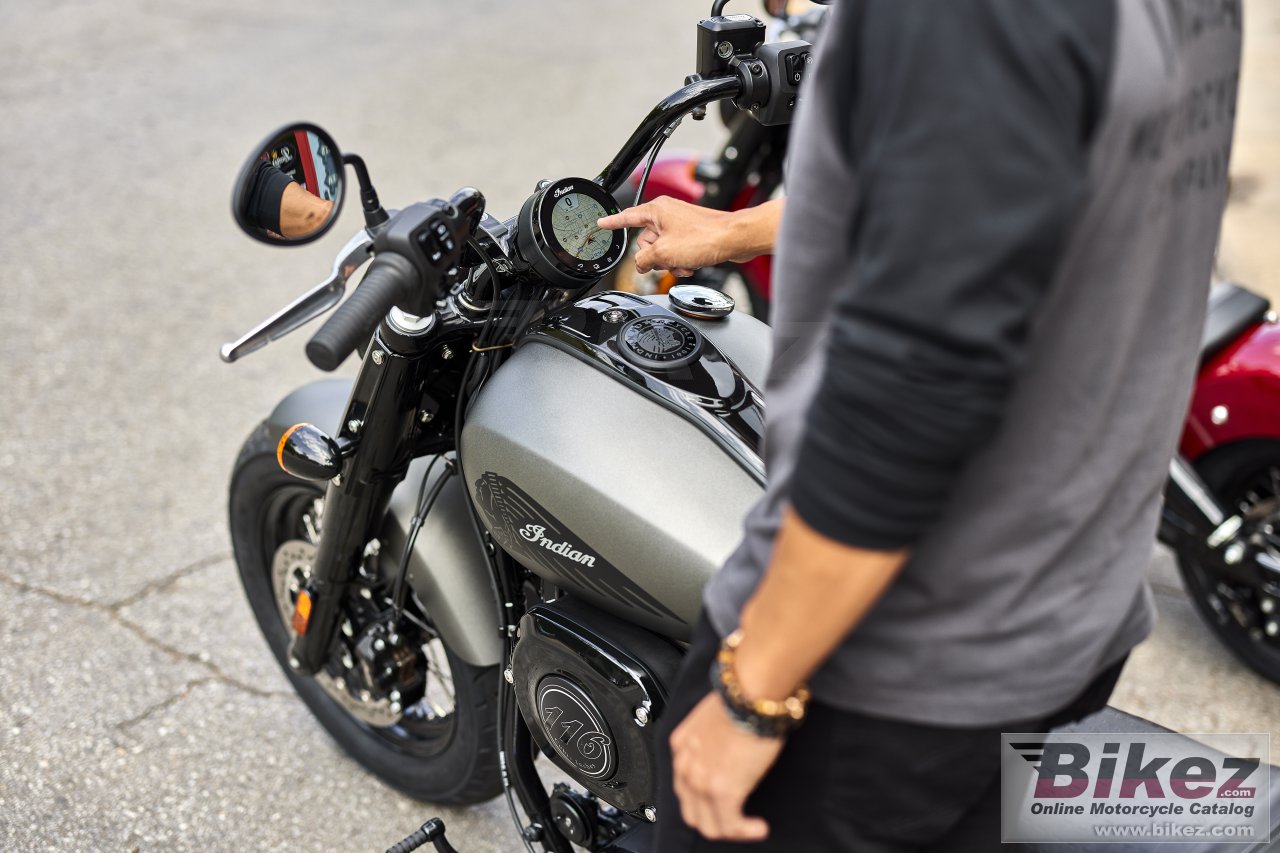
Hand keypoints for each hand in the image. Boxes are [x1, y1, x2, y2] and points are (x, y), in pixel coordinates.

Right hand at [597, 197, 741, 277]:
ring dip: (669, 262)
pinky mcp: (692, 233)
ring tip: (682, 265)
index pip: (627, 217)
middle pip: (646, 241)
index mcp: (656, 210)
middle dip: (654, 257)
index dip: (613, 223)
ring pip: (662, 248)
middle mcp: (668, 213)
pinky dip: (680, 261)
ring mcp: (680, 223)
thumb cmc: (704, 238)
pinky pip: (676, 250)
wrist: (734, 239)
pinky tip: (690, 265)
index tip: (602, 223)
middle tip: (665, 262)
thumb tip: (641, 265)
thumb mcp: (664, 253)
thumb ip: (643, 260)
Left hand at [669, 691, 783, 840]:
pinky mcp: (721, 791)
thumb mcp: (716, 719)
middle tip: (736, 820)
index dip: (704, 799)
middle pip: (692, 810)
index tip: (723, 801)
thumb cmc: (741, 697)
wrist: (751, 693)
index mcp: (682, 745)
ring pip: (709, 824)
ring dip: (732, 829)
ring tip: (750, 827)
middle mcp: (685, 765)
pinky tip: (758, 827)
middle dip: (715, 820)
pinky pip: (729, 825)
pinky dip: (745, 831)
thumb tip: (729, 748)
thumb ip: (714, 739)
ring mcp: (701, 780)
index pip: (685, 786)